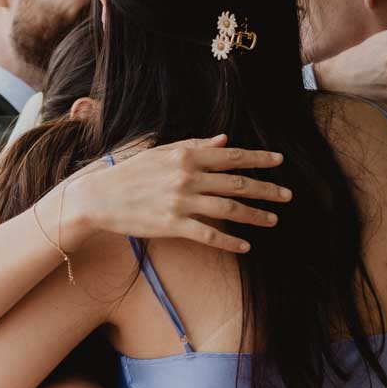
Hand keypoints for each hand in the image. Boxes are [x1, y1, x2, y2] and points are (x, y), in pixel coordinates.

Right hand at [56, 135, 289, 254]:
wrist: (99, 197)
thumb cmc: (130, 172)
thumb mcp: (161, 152)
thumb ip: (195, 145)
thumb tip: (224, 141)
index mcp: (186, 155)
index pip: (231, 156)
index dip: (258, 159)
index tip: (279, 161)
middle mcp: (187, 177)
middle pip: (237, 183)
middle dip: (266, 189)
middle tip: (287, 195)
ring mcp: (181, 202)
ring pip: (229, 209)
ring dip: (255, 215)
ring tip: (273, 220)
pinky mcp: (172, 225)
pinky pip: (209, 235)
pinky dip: (230, 242)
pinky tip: (245, 246)